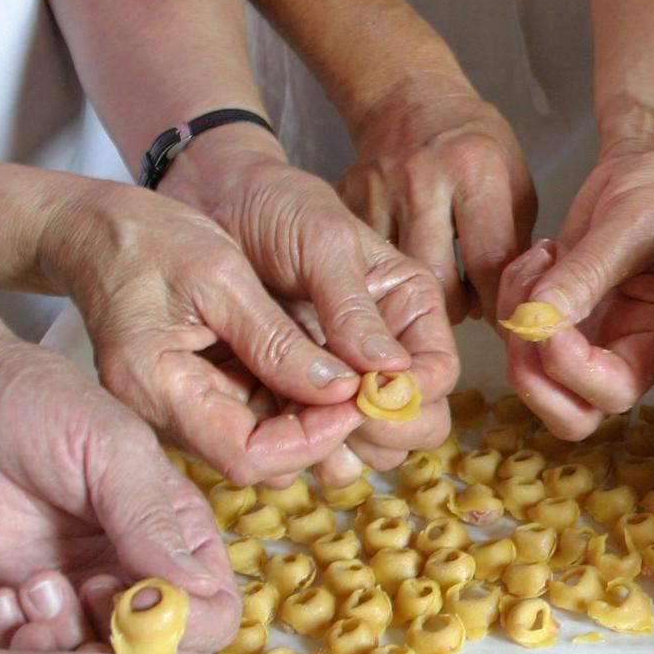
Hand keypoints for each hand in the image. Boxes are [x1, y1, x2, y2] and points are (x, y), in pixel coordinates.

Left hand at [0, 338, 237, 653]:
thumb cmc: (40, 407)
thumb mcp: (114, 449)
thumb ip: (153, 521)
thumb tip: (200, 588)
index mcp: (177, 541)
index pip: (217, 614)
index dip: (192, 626)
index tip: (144, 599)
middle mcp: (135, 583)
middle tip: (90, 600)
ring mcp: (76, 607)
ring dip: (71, 649)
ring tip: (36, 587)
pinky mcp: (19, 619)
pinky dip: (20, 647)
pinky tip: (3, 594)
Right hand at [42, 181, 385, 485]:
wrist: (96, 227)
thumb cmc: (150, 237)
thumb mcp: (220, 273)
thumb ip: (276, 338)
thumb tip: (340, 388)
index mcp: (153, 385)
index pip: (247, 454)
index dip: (312, 438)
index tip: (357, 399)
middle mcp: (157, 413)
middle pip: (255, 460)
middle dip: (317, 433)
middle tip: (365, 391)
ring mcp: (172, 410)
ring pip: (257, 444)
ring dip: (308, 420)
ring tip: (349, 379)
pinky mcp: (190, 398)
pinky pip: (247, 418)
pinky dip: (288, 402)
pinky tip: (318, 370)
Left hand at [160, 128, 458, 476]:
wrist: (215, 202)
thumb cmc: (276, 206)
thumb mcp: (321, 242)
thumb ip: (351, 306)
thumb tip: (391, 371)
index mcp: (409, 309)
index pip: (438, 374)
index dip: (411, 398)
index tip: (365, 399)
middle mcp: (386, 350)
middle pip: (416, 420)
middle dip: (382, 431)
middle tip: (330, 416)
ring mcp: (343, 379)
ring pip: (371, 446)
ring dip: (341, 450)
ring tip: (297, 425)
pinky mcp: (299, 395)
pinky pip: (318, 445)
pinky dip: (301, 451)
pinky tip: (271, 432)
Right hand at [335, 77, 534, 323]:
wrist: (411, 99)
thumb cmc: (475, 146)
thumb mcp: (515, 181)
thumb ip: (517, 241)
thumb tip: (510, 302)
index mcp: (474, 169)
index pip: (489, 262)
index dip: (498, 302)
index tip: (502, 317)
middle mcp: (422, 178)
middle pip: (436, 279)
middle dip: (456, 307)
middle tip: (467, 305)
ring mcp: (378, 188)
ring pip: (397, 275)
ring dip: (419, 292)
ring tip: (438, 284)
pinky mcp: (346, 197)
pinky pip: (366, 258)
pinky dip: (388, 271)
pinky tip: (405, 263)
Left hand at [496, 118, 653, 438]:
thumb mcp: (629, 225)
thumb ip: (586, 274)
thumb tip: (541, 320)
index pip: (613, 392)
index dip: (573, 369)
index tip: (551, 319)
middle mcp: (622, 349)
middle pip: (572, 413)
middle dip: (533, 373)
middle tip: (527, 313)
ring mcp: (588, 336)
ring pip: (533, 371)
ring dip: (519, 318)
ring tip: (544, 256)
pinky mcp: (560, 313)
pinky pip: (518, 329)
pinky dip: (512, 295)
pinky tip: (543, 252)